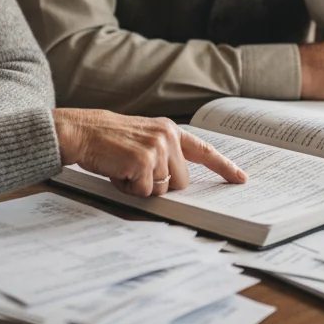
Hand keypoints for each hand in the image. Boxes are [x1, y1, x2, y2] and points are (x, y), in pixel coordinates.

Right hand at [52, 108, 246, 196]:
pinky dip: (128, 189)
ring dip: (141, 187)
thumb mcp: (142, 138)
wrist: (82, 131)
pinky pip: (144, 192)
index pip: (204, 151)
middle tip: (134, 171)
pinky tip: (117, 172)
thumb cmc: (108, 140)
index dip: (224, 167)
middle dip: (159, 185)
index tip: (241, 179)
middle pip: (181, 182)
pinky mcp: (143, 162)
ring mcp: (157, 149)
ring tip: (123, 168)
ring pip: (162, 190)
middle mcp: (167, 137)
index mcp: (170, 130)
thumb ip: (164, 154)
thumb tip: (177, 183)